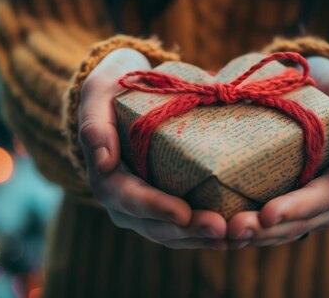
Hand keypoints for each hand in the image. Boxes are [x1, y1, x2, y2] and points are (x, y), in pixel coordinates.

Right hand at [78, 48, 227, 249]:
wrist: (125, 95)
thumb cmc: (112, 90)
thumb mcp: (97, 92)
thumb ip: (95, 123)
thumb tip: (103, 162)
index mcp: (106, 177)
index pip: (129, 199)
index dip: (156, 208)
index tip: (183, 213)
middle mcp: (124, 202)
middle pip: (155, 225)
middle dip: (187, 230)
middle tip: (220, 229)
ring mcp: (146, 209)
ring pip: (172, 234)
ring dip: (202, 238)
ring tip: (232, 237)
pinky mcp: (167, 206)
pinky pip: (185, 228)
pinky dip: (206, 233)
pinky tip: (233, 235)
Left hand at [227, 55, 328, 247]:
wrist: (306, 82)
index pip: (327, 199)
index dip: (298, 209)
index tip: (268, 213)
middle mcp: (326, 198)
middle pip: (300, 223)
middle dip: (268, 230)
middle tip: (235, 229)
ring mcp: (302, 203)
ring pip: (281, 230)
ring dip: (253, 236)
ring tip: (223, 235)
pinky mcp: (279, 199)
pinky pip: (266, 223)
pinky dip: (246, 229)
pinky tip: (219, 231)